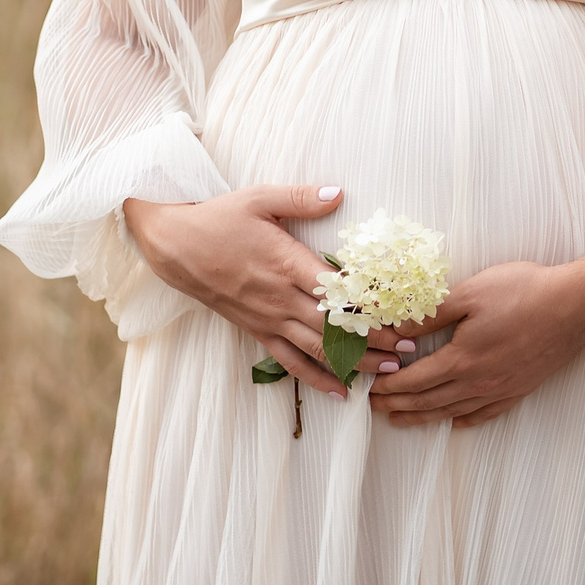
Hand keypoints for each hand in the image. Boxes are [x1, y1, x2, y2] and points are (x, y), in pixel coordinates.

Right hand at [123, 185, 398, 396]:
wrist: (175, 246)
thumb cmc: (219, 218)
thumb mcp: (259, 198)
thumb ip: (301, 198)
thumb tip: (339, 193)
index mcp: (286, 263)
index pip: (336, 291)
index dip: (369, 305)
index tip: (400, 313)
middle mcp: (280, 297)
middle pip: (334, 327)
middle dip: (374, 340)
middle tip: (409, 350)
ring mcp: (268, 318)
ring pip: (317, 349)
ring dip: (355, 362)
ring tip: (389, 371)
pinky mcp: (256, 331)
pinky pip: (289, 361)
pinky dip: (316, 378)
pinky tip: (340, 391)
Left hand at [366, 260, 584, 427]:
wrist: (574, 307)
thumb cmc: (524, 292)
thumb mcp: (471, 292)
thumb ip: (432, 314)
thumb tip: (397, 329)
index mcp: (462, 359)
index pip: (415, 381)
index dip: (390, 387)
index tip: (370, 391)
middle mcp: (478, 382)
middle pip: (429, 402)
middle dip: (399, 407)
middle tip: (376, 410)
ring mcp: (500, 389)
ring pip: (453, 411)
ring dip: (424, 418)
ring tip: (403, 421)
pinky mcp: (519, 389)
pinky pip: (485, 414)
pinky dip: (465, 420)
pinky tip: (456, 423)